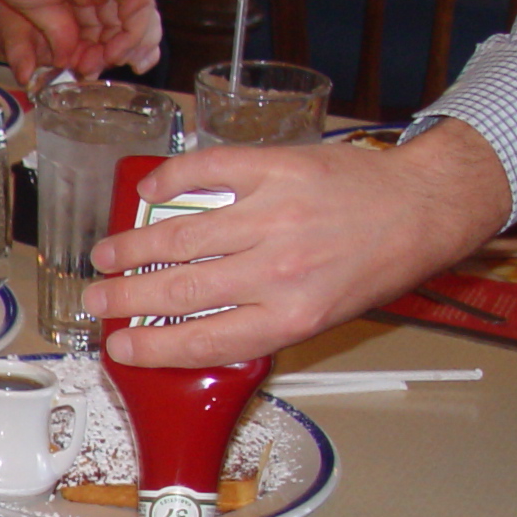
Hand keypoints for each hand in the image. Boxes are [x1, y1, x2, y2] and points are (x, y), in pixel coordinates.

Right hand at [0, 0, 161, 80]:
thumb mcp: (39, 18)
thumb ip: (58, 38)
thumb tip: (67, 61)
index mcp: (80, 2)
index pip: (104, 34)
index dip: (101, 56)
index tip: (87, 71)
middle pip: (125, 25)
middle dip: (118, 51)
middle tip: (100, 66)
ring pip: (140, 10)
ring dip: (131, 38)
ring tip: (112, 54)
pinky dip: (141, 10)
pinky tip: (124, 28)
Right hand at [84, 121, 514, 367]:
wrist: (419, 208)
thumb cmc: (373, 266)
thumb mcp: (321, 315)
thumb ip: (260, 323)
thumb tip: (192, 331)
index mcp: (292, 315)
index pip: (203, 340)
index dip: (152, 347)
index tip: (119, 346)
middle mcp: (279, 269)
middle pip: (180, 289)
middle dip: (126, 297)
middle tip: (97, 299)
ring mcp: (274, 214)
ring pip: (181, 234)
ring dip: (133, 246)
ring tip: (106, 254)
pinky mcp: (275, 168)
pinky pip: (208, 172)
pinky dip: (170, 181)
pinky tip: (148, 192)